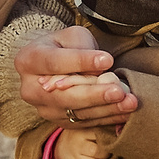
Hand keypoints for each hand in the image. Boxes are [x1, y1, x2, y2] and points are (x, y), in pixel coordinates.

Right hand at [14, 26, 138, 127]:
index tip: (107, 60)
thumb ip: (82, 47)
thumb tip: (100, 68)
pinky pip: (85, 123)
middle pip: (65, 95)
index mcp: (28, 61)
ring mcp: (44, 110)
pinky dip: (107, 118)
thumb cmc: (63, 46)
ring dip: (107, 109)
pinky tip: (125, 113)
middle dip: (95, 95)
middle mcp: (30, 90)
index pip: (55, 62)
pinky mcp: (59, 122)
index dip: (81, 62)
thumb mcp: (70, 36)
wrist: (50, 65)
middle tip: (119, 91)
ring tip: (129, 103)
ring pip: (77, 113)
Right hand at [57, 125, 118, 158]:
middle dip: (110, 145)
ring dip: (105, 155)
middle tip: (108, 146)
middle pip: (106, 140)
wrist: (61, 147)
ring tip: (101, 153)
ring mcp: (78, 147)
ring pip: (102, 152)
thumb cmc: (83, 136)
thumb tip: (124, 126)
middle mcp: (82, 133)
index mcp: (88, 122)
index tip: (118, 136)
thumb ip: (105, 125)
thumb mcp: (91, 126)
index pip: (107, 125)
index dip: (115, 133)